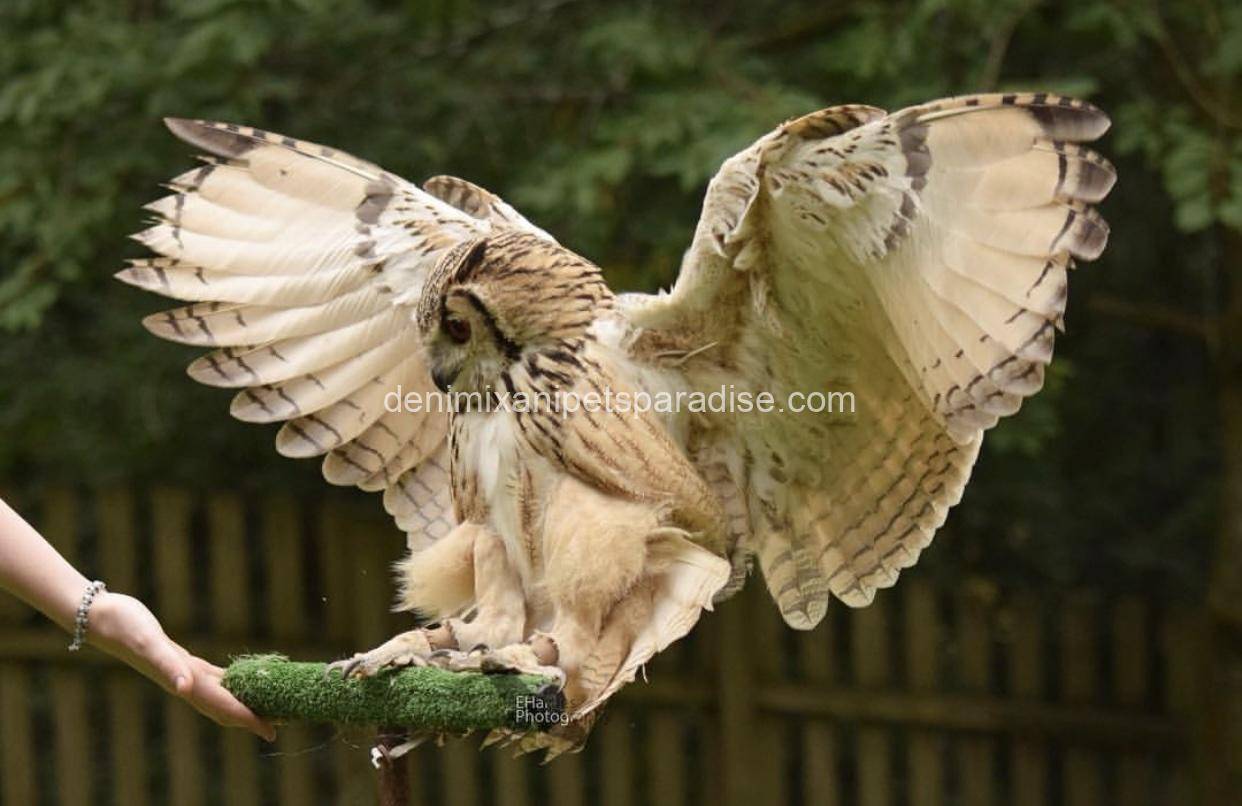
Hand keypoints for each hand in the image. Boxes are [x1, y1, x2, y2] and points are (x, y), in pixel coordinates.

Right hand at [87, 592, 275, 740]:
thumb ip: (168, 666)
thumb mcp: (150, 644)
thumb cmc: (127, 628)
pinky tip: (240, 680)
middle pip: (225, 708)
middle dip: (250, 719)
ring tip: (266, 707)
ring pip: (219, 694)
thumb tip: (185, 689)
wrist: (104, 617)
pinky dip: (228, 682)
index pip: (223, 707)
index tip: (271, 732)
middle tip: (278, 726)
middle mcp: (186, 682)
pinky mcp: (181, 658)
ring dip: (241, 704)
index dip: (247, 720)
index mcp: (184, 682)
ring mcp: (183, 671)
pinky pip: (212, 676)